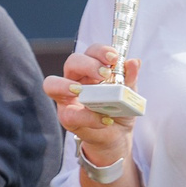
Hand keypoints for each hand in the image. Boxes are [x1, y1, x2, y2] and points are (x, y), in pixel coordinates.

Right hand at [43, 45, 140, 172]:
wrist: (118, 135)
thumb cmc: (119, 109)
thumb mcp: (129, 93)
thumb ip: (130, 78)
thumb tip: (134, 62)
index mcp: (91, 69)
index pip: (90, 52)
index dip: (100, 51)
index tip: (114, 58)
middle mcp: (75, 79)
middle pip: (71, 62)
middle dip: (87, 64)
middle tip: (104, 74)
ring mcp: (66, 98)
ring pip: (51, 84)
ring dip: (66, 85)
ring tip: (83, 91)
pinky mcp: (67, 118)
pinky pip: (70, 114)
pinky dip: (88, 117)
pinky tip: (105, 120)